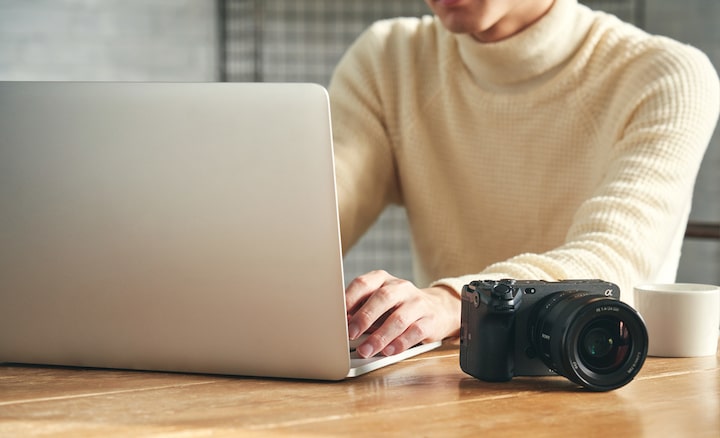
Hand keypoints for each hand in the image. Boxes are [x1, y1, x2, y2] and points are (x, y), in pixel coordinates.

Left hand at [345, 270, 460, 357]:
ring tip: (366, 350)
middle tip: (351, 334)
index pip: (364, 283)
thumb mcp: (378, 303)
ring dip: (380, 337)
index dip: (349, 299)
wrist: (438, 309)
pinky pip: (415, 331)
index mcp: (383, 280)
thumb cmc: (398, 307)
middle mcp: (401, 287)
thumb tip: (340, 324)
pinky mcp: (430, 320)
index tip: (339, 316)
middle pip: (382, 298)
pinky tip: (388, 351)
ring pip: (399, 318)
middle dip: (364, 317)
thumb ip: (360, 309)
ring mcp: (417, 303)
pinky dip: (400, 343)